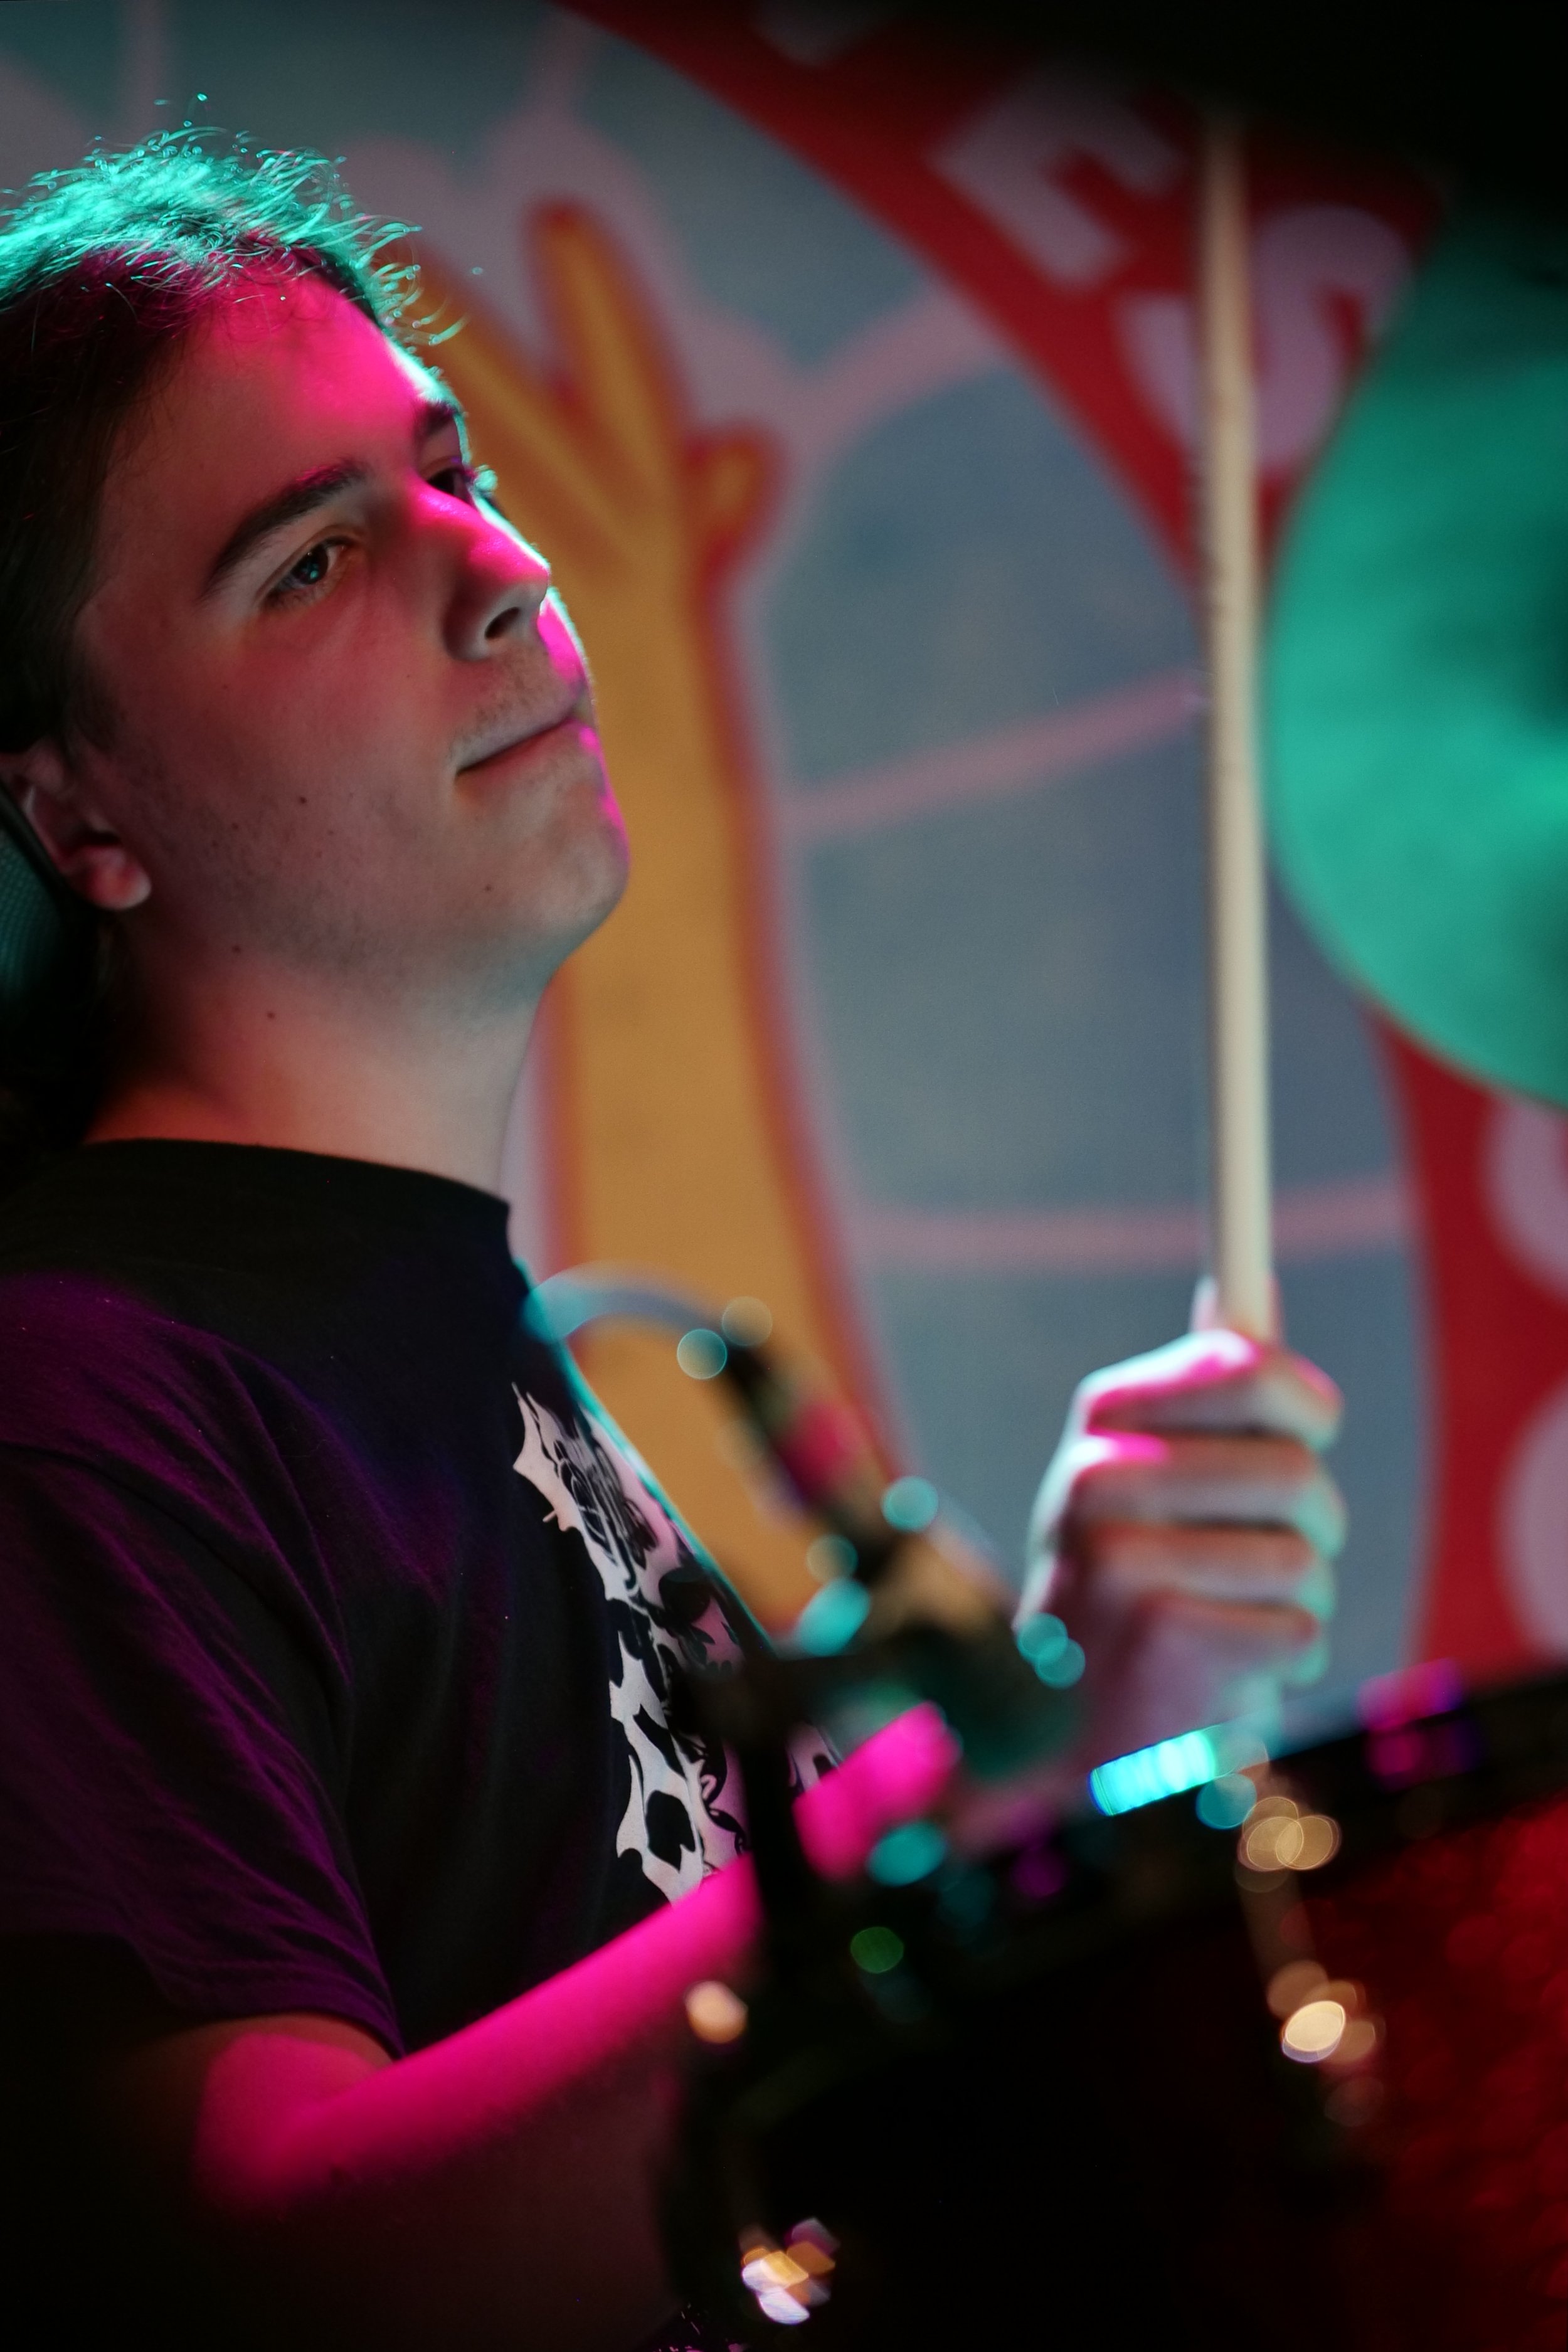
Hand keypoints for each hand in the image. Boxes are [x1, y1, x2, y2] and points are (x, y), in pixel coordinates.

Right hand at [1021, 1329, 1344, 1764]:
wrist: (1060, 1733)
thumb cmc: (1130, 1592)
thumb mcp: (1144, 1478)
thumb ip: (1201, 1395)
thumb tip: (1245, 1294)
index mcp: (1101, 1422)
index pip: (1251, 1368)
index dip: (1305, 1406)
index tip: (1309, 1434)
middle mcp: (1098, 1479)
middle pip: (1298, 1472)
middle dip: (1308, 1528)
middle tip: (1261, 1559)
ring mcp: (1124, 1560)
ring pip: (1305, 1560)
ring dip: (1295, 1605)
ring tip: (1230, 1623)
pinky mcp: (1164, 1640)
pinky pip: (1298, 1632)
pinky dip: (1278, 1664)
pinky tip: (1218, 1675)